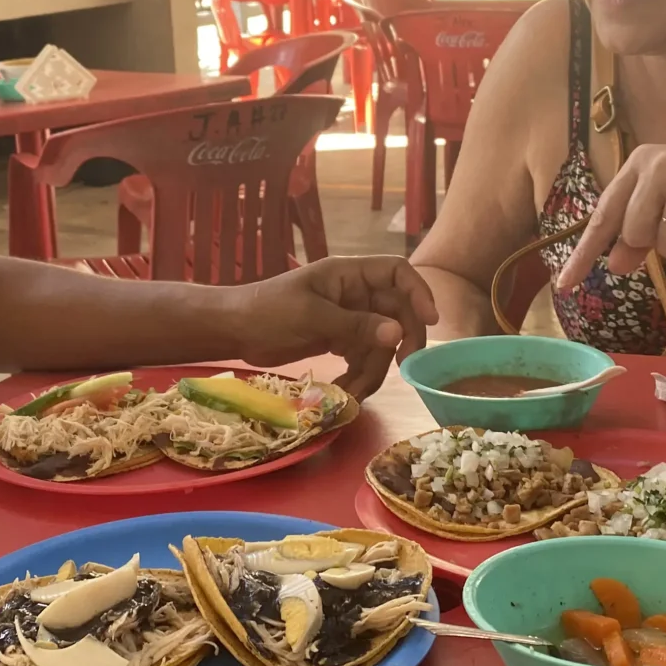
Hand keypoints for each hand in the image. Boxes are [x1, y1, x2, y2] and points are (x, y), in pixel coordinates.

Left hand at [231, 256, 437, 397]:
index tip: (431, 320)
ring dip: (373, 369)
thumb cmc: (266, 310)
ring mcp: (348, 318)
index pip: (397, 272)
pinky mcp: (339, 340)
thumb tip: (397, 333)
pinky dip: (360, 376)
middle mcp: (354, 293)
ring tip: (355, 393)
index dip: (418, 292)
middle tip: (403, 367)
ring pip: (381, 342)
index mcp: (348, 275)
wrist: (234, 330)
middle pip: (397, 312)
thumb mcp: (311, 316)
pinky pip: (363, 357)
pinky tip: (347, 392)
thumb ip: (354, 325)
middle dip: (402, 340)